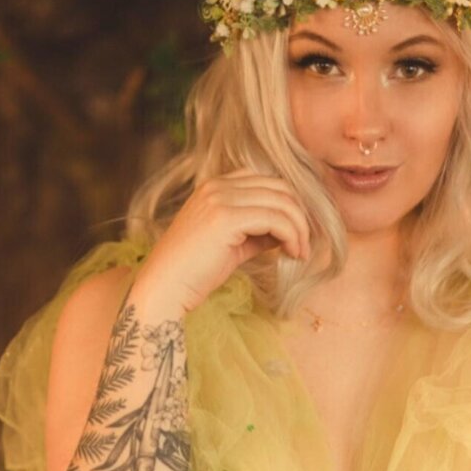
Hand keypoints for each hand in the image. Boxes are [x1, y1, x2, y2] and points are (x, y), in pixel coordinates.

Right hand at [129, 171, 312, 318]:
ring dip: (299, 229)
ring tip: (300, 253)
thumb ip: (258, 232)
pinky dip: (291, 236)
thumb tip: (288, 233)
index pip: (267, 182)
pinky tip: (292, 255)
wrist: (165, 287)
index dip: (288, 206)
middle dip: (299, 216)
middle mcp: (217, 186)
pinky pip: (275, 219)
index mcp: (215, 186)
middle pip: (279, 187)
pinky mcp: (226, 217)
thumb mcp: (233, 245)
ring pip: (282, 202)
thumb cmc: (195, 272)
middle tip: (304, 245)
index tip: (297, 235)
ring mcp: (220, 198)